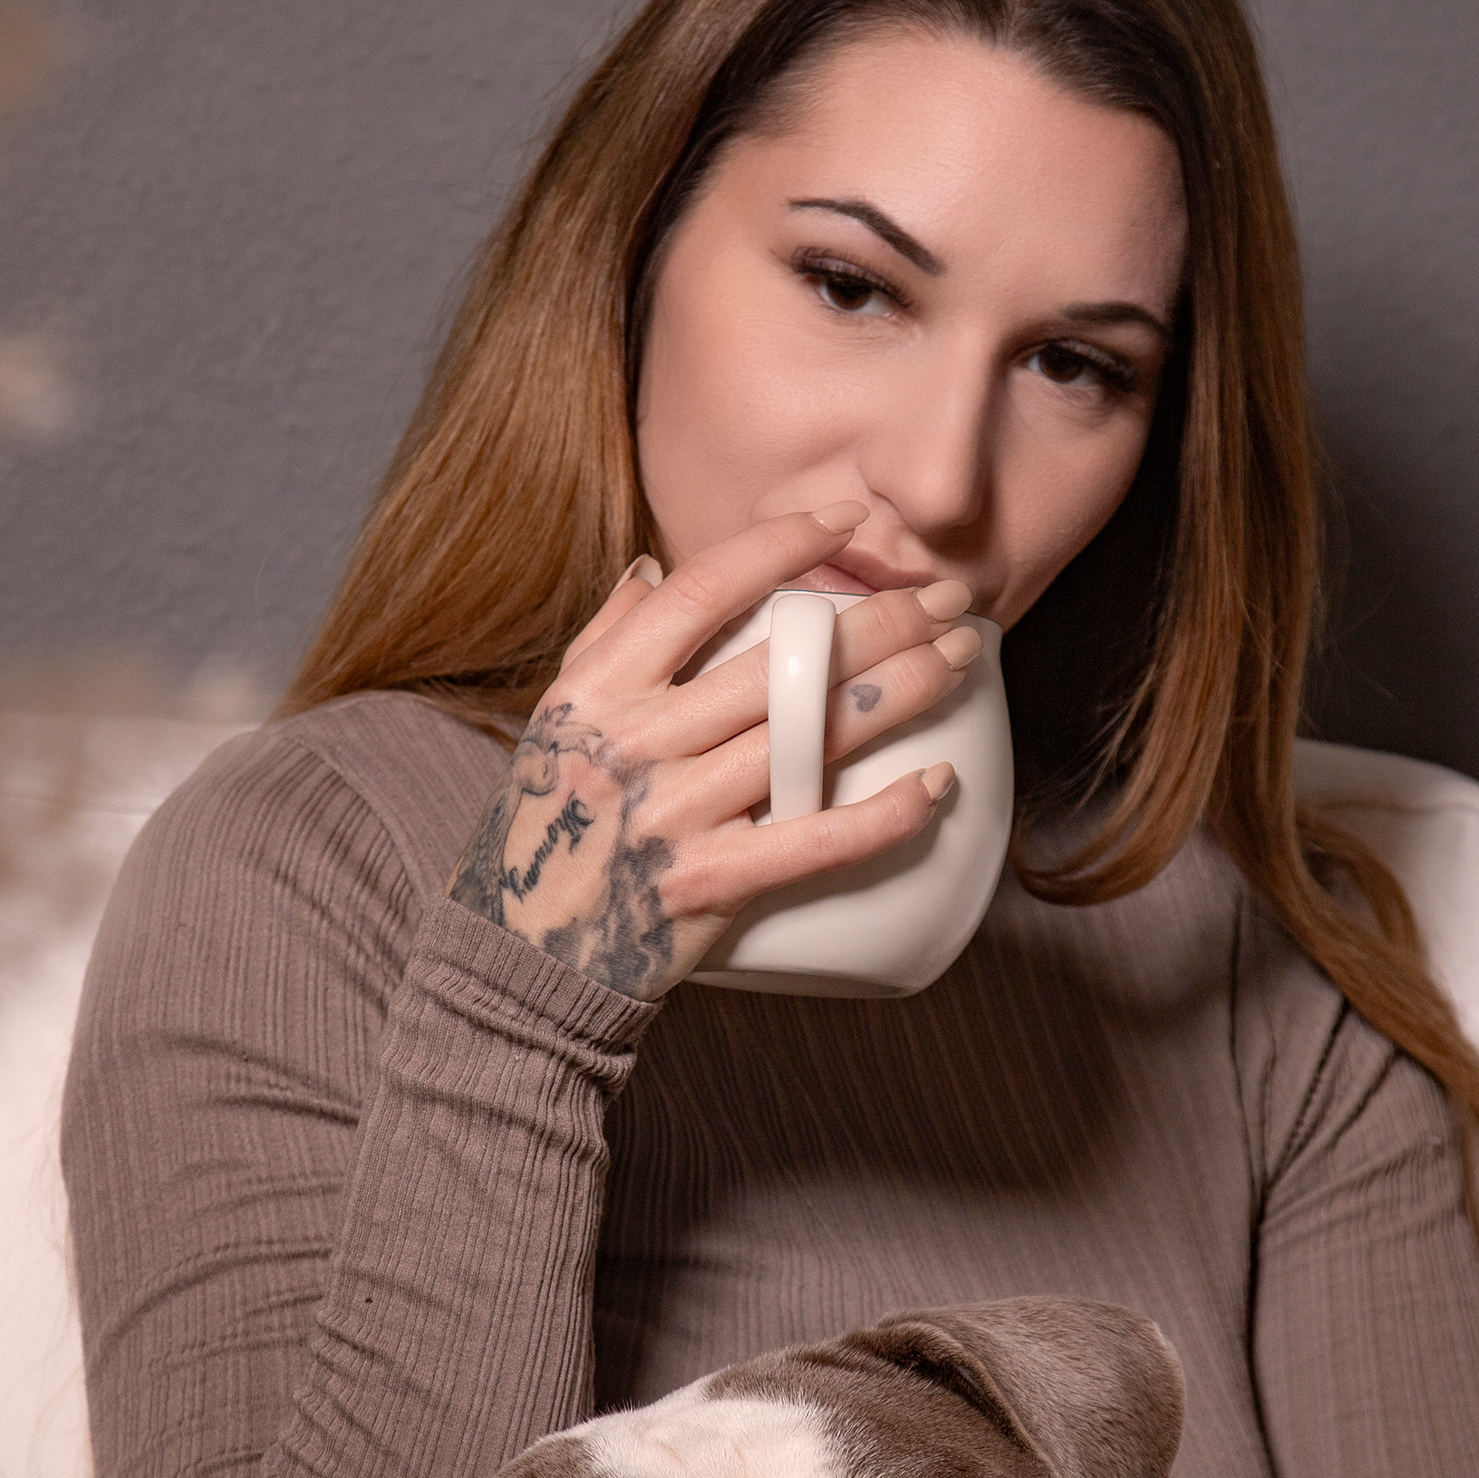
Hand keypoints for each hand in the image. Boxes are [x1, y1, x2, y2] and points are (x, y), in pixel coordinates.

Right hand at [447, 505, 976, 997]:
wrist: (519, 954)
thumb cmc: (544, 828)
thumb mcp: (554, 722)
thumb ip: (604, 639)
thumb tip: (651, 568)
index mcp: (599, 691)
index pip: (700, 591)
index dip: (780, 545)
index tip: (848, 523)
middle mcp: (637, 743)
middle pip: (780, 660)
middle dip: (879, 618)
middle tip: (947, 597)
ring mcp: (674, 816)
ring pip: (811, 736)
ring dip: (901, 689)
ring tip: (959, 658)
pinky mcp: (709, 886)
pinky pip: (816, 841)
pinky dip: (885, 815)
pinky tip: (939, 784)